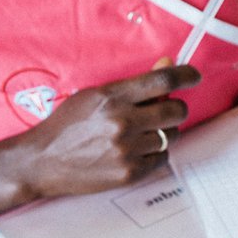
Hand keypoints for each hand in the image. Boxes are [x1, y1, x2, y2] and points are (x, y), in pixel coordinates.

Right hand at [16, 64, 198, 199]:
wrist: (42, 161)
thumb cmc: (67, 126)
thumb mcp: (94, 96)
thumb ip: (133, 85)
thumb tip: (167, 64)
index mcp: (111, 97)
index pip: (163, 81)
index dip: (186, 76)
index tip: (194, 76)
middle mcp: (121, 122)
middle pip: (176, 110)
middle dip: (176, 109)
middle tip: (167, 111)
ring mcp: (127, 149)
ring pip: (171, 136)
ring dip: (163, 133)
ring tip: (139, 134)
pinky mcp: (129, 172)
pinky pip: (162, 158)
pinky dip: (155, 153)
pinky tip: (135, 151)